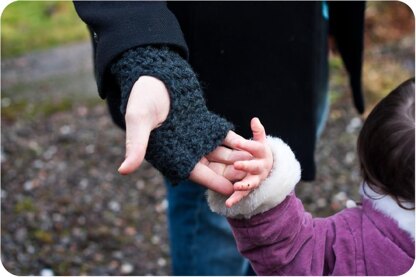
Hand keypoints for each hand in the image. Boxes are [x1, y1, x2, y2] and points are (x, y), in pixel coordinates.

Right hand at [118, 75, 249, 194]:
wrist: (153, 74)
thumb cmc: (142, 96)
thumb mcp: (139, 119)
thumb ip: (136, 144)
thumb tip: (123, 170)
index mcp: (171, 153)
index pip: (196, 173)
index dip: (214, 182)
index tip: (232, 191)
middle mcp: (185, 149)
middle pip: (213, 167)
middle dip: (232, 173)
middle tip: (253, 180)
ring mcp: (197, 137)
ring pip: (221, 153)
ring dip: (238, 159)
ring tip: (258, 165)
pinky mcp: (205, 125)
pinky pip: (223, 137)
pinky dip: (236, 142)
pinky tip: (253, 145)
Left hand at [225, 118, 272, 206]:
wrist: (270, 169)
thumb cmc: (260, 152)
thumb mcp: (261, 141)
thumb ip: (258, 131)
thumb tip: (255, 119)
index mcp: (262, 153)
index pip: (255, 147)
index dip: (246, 145)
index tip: (236, 142)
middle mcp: (261, 167)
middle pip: (254, 166)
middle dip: (246, 165)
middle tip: (236, 164)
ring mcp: (256, 179)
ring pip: (251, 183)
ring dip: (244, 186)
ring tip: (236, 187)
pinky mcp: (250, 189)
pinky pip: (243, 195)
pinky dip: (236, 199)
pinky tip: (228, 203)